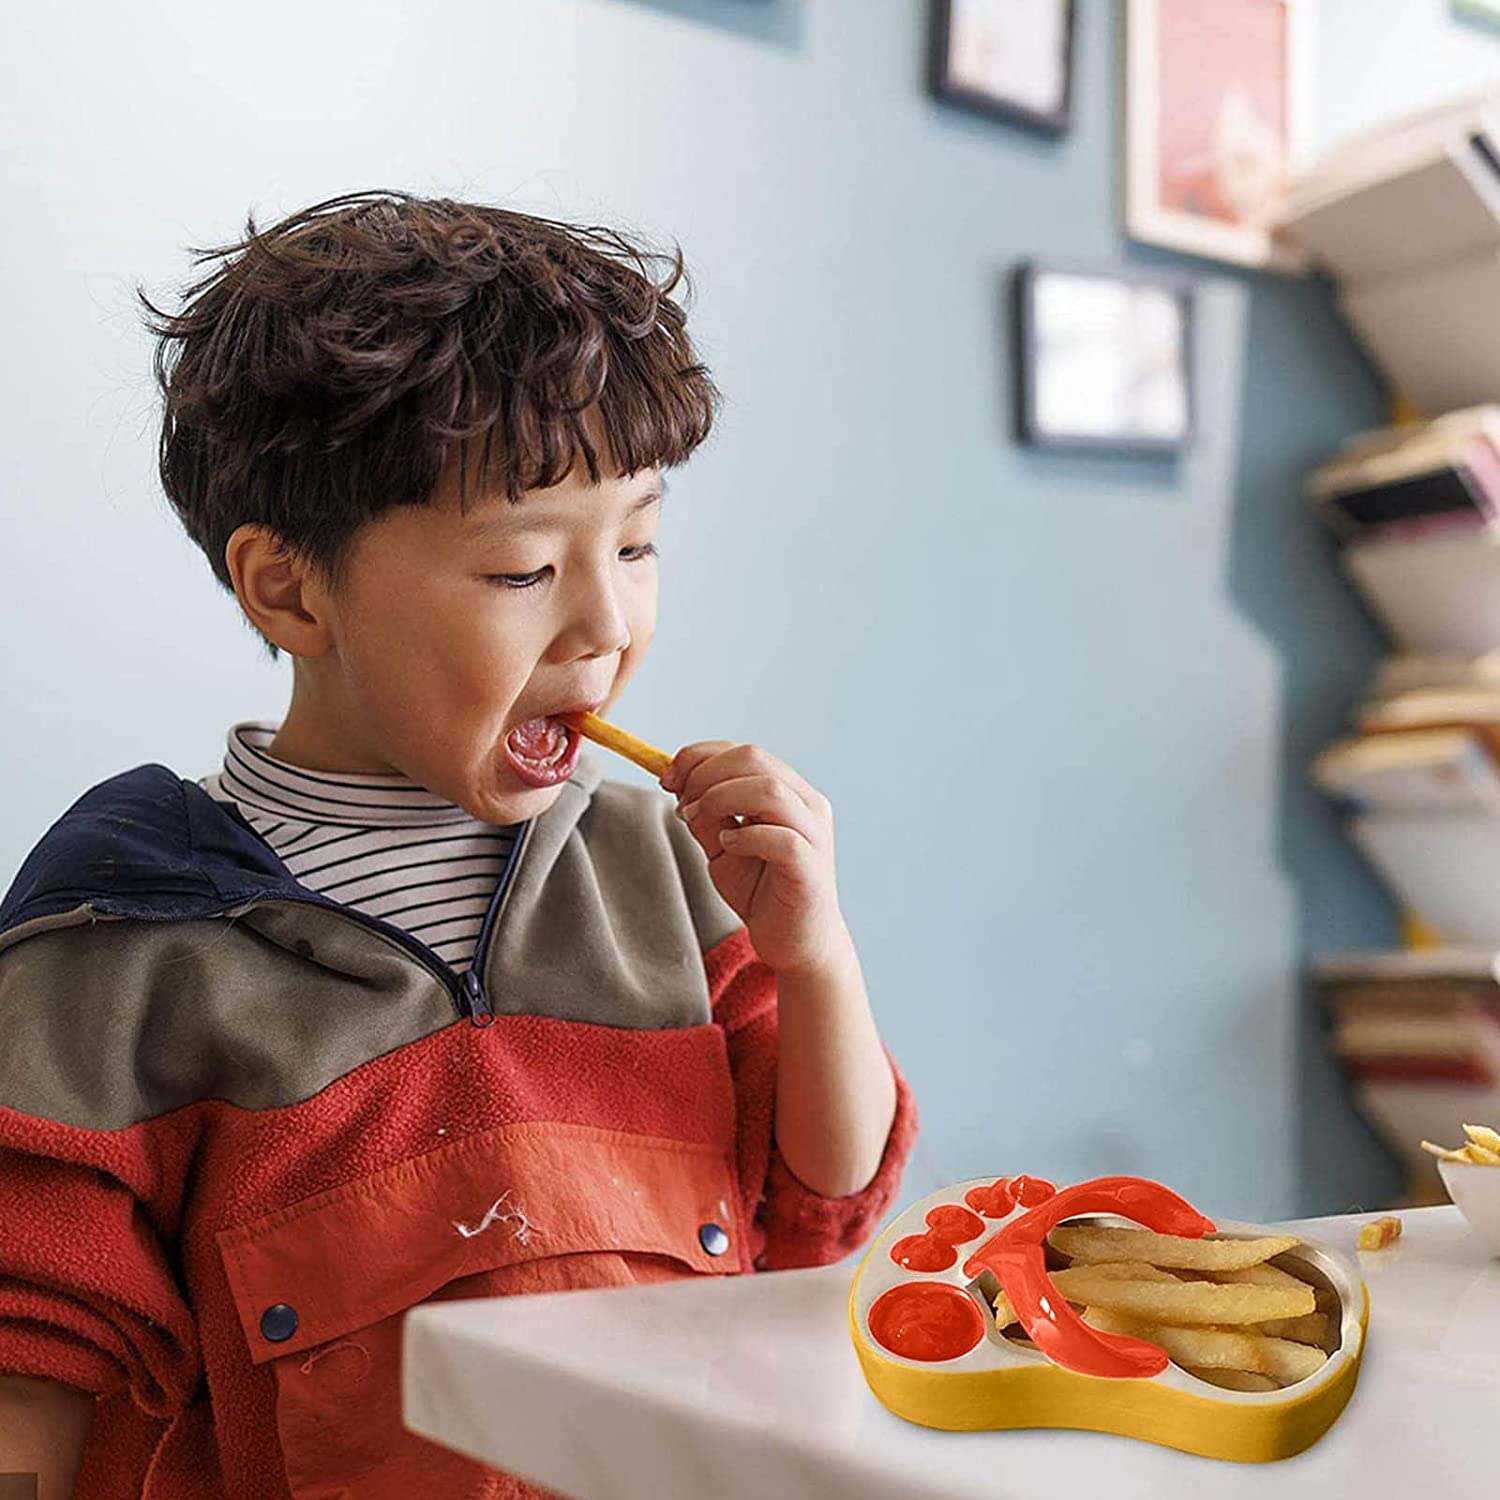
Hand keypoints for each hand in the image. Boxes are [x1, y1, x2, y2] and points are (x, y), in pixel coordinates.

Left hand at [663, 741, 849, 977]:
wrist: (794, 944)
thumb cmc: (762, 892)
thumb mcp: (722, 847)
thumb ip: (706, 815)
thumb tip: (677, 783)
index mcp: (789, 792)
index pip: (745, 753)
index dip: (700, 756)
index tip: (666, 776)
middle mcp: (808, 805)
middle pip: (754, 760)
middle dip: (704, 774)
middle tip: (680, 804)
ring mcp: (814, 835)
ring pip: (769, 790)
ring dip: (720, 798)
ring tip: (697, 821)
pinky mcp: (810, 867)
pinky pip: (779, 838)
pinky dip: (745, 836)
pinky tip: (727, 847)